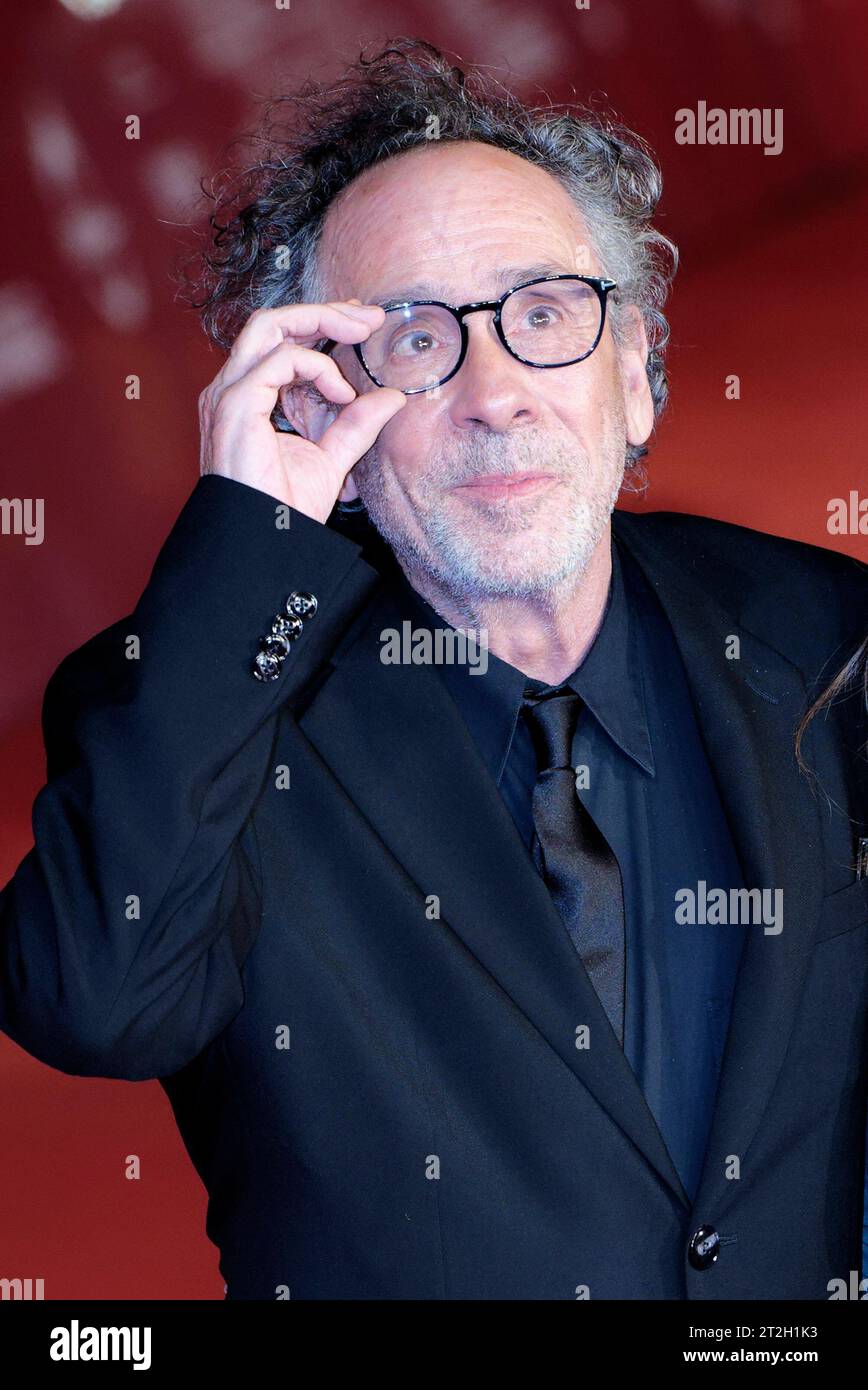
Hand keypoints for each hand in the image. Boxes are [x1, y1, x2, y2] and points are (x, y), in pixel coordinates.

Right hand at [198, 300, 405, 523]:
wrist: (264, 543)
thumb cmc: (284, 510)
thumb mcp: (332, 459)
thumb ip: (356, 426)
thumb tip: (391, 399)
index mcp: (248, 398)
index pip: (279, 341)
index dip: (321, 324)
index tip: (364, 326)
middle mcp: (233, 390)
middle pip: (272, 322)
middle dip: (324, 312)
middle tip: (370, 317)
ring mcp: (229, 395)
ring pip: (270, 326)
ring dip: (320, 321)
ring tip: (361, 332)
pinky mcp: (235, 404)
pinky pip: (280, 360)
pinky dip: (317, 368)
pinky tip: (342, 394)